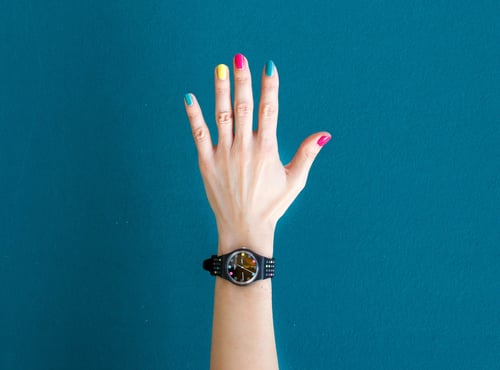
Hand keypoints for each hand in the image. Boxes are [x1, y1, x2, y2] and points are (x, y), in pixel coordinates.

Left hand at [184, 54, 330, 256]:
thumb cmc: (272, 205)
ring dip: (220, 90)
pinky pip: (199, 135)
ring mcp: (224, 155)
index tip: (268, 67)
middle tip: (240, 58)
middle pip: (244, 107)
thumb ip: (307, 154)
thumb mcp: (295, 181)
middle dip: (243, 80)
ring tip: (220, 68)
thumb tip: (324, 134)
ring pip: (222, 116)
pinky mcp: (207, 163)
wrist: (245, 229)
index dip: (270, 87)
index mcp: (267, 150)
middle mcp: (245, 148)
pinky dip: (194, 116)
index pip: (270, 110)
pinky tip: (189, 97)